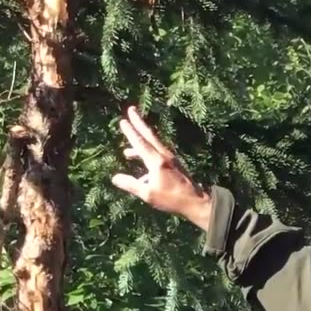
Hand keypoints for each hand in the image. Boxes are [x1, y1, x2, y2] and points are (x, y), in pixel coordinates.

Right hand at [111, 105, 212, 230]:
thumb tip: (115, 178)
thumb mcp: (148, 194)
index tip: (123, 120)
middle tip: (131, 109)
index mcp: (156, 161)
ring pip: (153, 144)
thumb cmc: (171, 199)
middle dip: (139, 122)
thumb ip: (131, 185)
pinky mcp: (174, 163)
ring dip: (141, 140)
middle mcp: (164, 155)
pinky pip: (157, 152)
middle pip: (149, 135)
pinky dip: (147, 153)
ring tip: (127, 150)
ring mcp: (170, 158)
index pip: (140, 143)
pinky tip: (142, 170)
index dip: (130, 132)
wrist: (195, 201)